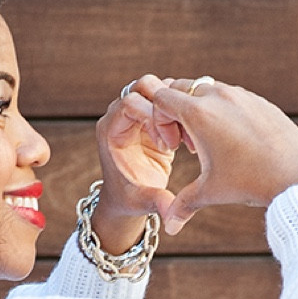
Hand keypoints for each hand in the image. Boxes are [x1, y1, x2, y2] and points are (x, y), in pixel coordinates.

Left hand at [90, 73, 181, 252]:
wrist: (128, 196)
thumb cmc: (128, 199)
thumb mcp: (142, 201)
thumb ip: (157, 201)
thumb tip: (172, 213)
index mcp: (110, 130)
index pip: (130, 102)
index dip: (152, 117)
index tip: (165, 145)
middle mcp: (120, 115)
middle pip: (143, 85)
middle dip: (165, 106)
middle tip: (177, 136)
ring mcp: (136, 112)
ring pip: (159, 88)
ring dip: (176, 107)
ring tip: (184, 138)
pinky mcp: (152, 115)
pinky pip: (168, 99)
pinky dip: (181, 112)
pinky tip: (187, 138)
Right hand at [142, 77, 297, 235]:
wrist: (296, 176)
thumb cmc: (250, 182)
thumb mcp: (210, 192)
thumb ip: (183, 205)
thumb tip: (170, 228)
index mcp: (199, 114)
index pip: (161, 97)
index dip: (159, 120)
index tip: (173, 146)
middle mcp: (219, 96)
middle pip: (183, 88)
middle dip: (178, 112)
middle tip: (189, 143)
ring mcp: (243, 95)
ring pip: (209, 90)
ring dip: (203, 110)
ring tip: (213, 143)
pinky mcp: (261, 101)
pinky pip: (234, 97)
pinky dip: (226, 111)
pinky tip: (236, 140)